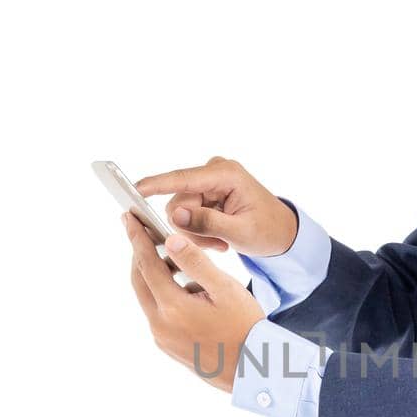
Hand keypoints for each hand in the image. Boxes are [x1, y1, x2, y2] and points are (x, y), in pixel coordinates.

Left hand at [123, 211, 265, 391]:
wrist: (252, 370)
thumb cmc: (245, 327)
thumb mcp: (224, 288)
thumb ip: (195, 262)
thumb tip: (170, 240)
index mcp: (172, 307)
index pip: (146, 264)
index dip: (137, 238)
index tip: (128, 218)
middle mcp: (160, 324)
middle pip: (140, 280)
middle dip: (141, 254)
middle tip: (145, 232)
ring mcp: (162, 338)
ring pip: (149, 297)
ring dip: (157, 276)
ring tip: (180, 263)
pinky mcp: (168, 346)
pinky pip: (159, 313)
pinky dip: (165, 295)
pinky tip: (188, 291)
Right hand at [134, 156, 298, 256]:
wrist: (282, 232)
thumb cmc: (268, 230)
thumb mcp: (240, 232)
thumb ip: (208, 223)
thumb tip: (176, 215)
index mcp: (226, 174)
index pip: (183, 179)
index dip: (156, 184)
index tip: (134, 189)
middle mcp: (214, 171)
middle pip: (179, 202)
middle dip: (192, 228)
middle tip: (217, 245)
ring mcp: (208, 181)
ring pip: (180, 212)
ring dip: (197, 233)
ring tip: (221, 242)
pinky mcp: (205, 192)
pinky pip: (188, 214)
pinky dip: (200, 231)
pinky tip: (219, 237)